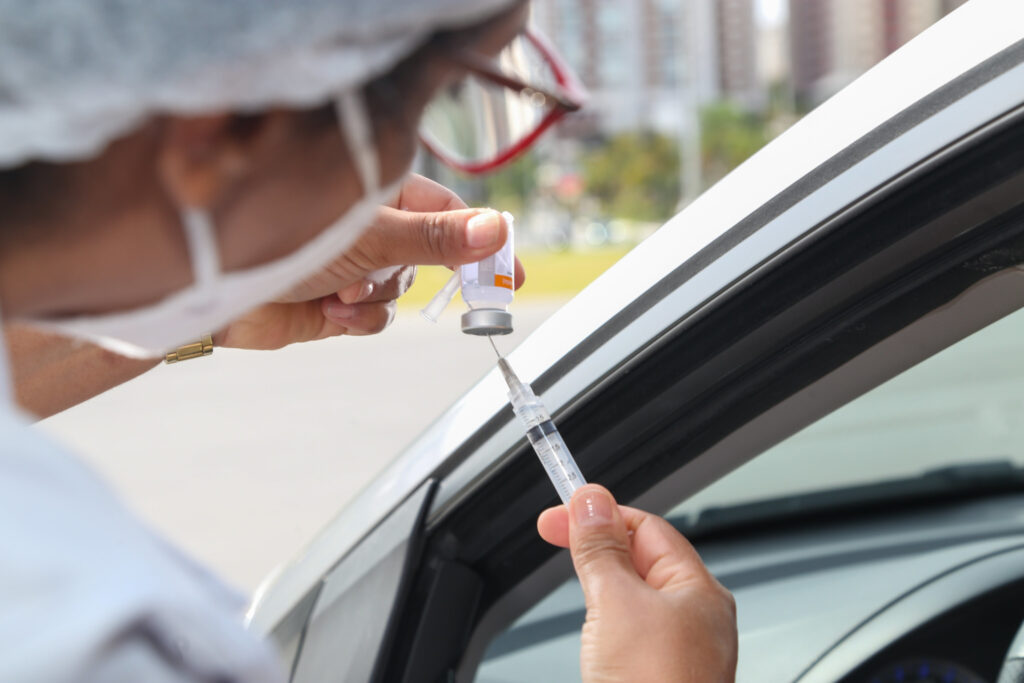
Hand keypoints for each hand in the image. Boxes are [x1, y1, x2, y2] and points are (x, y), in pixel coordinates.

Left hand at [216, 174, 525, 349]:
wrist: (213, 286)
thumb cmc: (282, 235)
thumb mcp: (371, 234)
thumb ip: (436, 238)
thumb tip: (495, 230)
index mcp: (383, 191)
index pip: (451, 215)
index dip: (483, 243)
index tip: (511, 272)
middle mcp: (372, 227)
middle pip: (429, 259)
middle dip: (409, 274)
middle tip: (401, 282)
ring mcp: (355, 265)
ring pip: (401, 293)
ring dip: (375, 299)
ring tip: (338, 291)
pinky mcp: (338, 303)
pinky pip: (375, 318)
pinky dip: (359, 320)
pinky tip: (331, 312)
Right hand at [538, 484, 736, 682]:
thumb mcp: (617, 604)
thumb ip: (600, 550)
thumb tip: (591, 501)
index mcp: (698, 590)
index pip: (646, 527)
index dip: (601, 513)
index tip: (561, 510)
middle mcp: (695, 618)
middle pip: (639, 561)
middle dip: (597, 551)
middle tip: (554, 536)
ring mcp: (679, 652)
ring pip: (631, 600)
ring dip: (600, 592)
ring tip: (582, 604)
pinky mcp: (658, 678)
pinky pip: (629, 637)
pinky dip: (604, 630)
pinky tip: (595, 645)